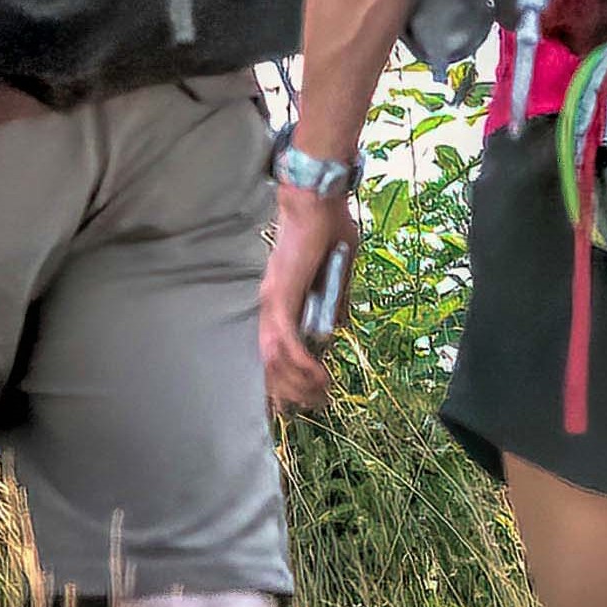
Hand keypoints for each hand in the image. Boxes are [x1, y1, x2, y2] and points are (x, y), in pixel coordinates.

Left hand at [259, 179, 354, 413]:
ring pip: (274, 361)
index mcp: (280, 299)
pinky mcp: (281, 299)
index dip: (281, 379)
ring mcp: (272, 303)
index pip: (272, 349)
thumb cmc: (329, 226)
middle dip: (290, 392)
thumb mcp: (337, 272)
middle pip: (269, 363)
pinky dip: (302, 367)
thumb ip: (335, 303)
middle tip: (315, 407)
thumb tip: (335, 333)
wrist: (319, 198)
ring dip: (298, 385)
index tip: (299, 401)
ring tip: (321, 399)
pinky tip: (321, 380)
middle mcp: (269, 305)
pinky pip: (287, 345)